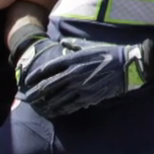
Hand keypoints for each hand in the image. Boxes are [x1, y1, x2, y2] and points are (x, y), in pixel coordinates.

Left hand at [20, 40, 153, 119]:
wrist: (127, 66)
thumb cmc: (109, 54)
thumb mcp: (89, 46)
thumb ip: (73, 45)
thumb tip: (62, 42)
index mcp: (73, 60)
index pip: (48, 69)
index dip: (36, 75)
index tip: (27, 81)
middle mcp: (74, 74)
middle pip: (48, 85)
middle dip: (35, 93)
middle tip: (27, 97)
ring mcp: (81, 87)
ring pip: (57, 98)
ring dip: (45, 104)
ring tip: (37, 107)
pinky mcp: (89, 97)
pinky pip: (70, 106)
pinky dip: (60, 109)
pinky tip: (54, 112)